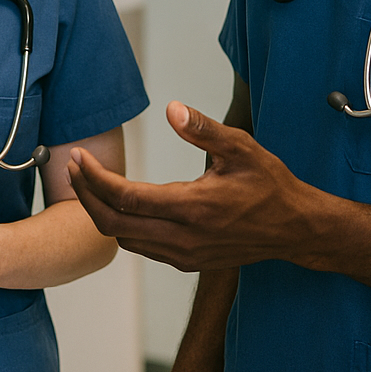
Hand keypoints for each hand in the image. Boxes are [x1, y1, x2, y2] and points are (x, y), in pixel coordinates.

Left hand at [67, 102, 324, 270]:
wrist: (296, 229)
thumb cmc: (270, 185)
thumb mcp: (241, 148)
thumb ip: (203, 129)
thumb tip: (172, 108)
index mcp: (193, 208)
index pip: (125, 198)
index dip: (94, 178)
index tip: (80, 156)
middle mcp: (184, 238)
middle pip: (114, 223)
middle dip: (87, 194)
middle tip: (74, 167)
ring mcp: (184, 255)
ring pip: (124, 239)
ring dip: (102, 211)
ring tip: (90, 181)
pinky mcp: (187, 262)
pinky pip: (142, 247)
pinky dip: (122, 225)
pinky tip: (120, 203)